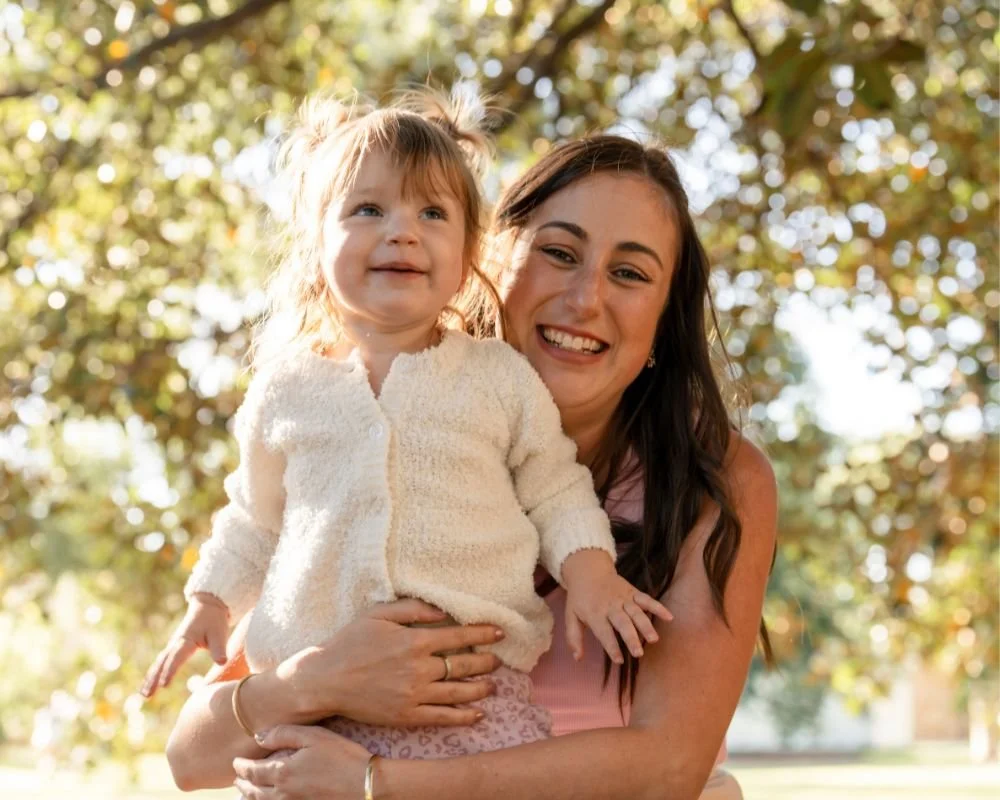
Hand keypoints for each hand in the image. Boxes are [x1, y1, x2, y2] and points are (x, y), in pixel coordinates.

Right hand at [141, 592, 229, 696]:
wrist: (208, 605)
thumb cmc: (214, 620)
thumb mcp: (219, 633)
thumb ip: (219, 648)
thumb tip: (221, 662)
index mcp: (186, 640)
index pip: (176, 658)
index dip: (170, 671)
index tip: (163, 685)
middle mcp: (176, 643)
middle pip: (162, 663)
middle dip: (154, 679)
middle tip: (147, 695)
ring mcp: (172, 645)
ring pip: (159, 663)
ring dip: (151, 678)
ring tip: (144, 695)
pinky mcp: (173, 647)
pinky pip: (161, 661)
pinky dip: (154, 673)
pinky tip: (149, 685)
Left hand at [233, 726, 370, 799]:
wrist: (365, 785)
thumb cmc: (343, 756)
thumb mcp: (315, 736)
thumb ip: (284, 734)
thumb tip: (258, 737)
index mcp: (283, 772)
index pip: (254, 771)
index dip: (242, 767)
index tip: (236, 763)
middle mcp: (284, 793)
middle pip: (255, 791)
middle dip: (244, 784)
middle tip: (237, 779)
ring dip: (251, 798)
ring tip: (245, 794)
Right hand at [280, 598, 504, 726]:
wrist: (324, 680)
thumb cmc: (349, 642)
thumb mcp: (378, 614)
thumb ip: (412, 609)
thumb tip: (442, 611)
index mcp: (414, 641)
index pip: (459, 637)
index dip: (482, 634)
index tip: (499, 632)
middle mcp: (419, 669)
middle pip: (464, 666)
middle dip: (486, 662)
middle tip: (499, 660)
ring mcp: (414, 695)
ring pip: (458, 693)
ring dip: (480, 689)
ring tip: (493, 685)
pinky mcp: (406, 716)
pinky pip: (441, 717)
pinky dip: (462, 716)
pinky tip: (477, 714)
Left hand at [563, 556, 672, 663]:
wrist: (588, 570)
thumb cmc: (580, 598)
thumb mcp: (570, 616)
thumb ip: (573, 637)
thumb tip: (577, 658)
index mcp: (594, 613)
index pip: (604, 632)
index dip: (611, 646)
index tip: (619, 660)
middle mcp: (610, 606)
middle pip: (622, 623)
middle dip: (631, 638)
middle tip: (639, 653)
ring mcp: (623, 598)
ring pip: (636, 612)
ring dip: (645, 625)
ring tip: (654, 639)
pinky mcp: (632, 592)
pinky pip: (646, 599)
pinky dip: (658, 606)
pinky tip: (669, 616)